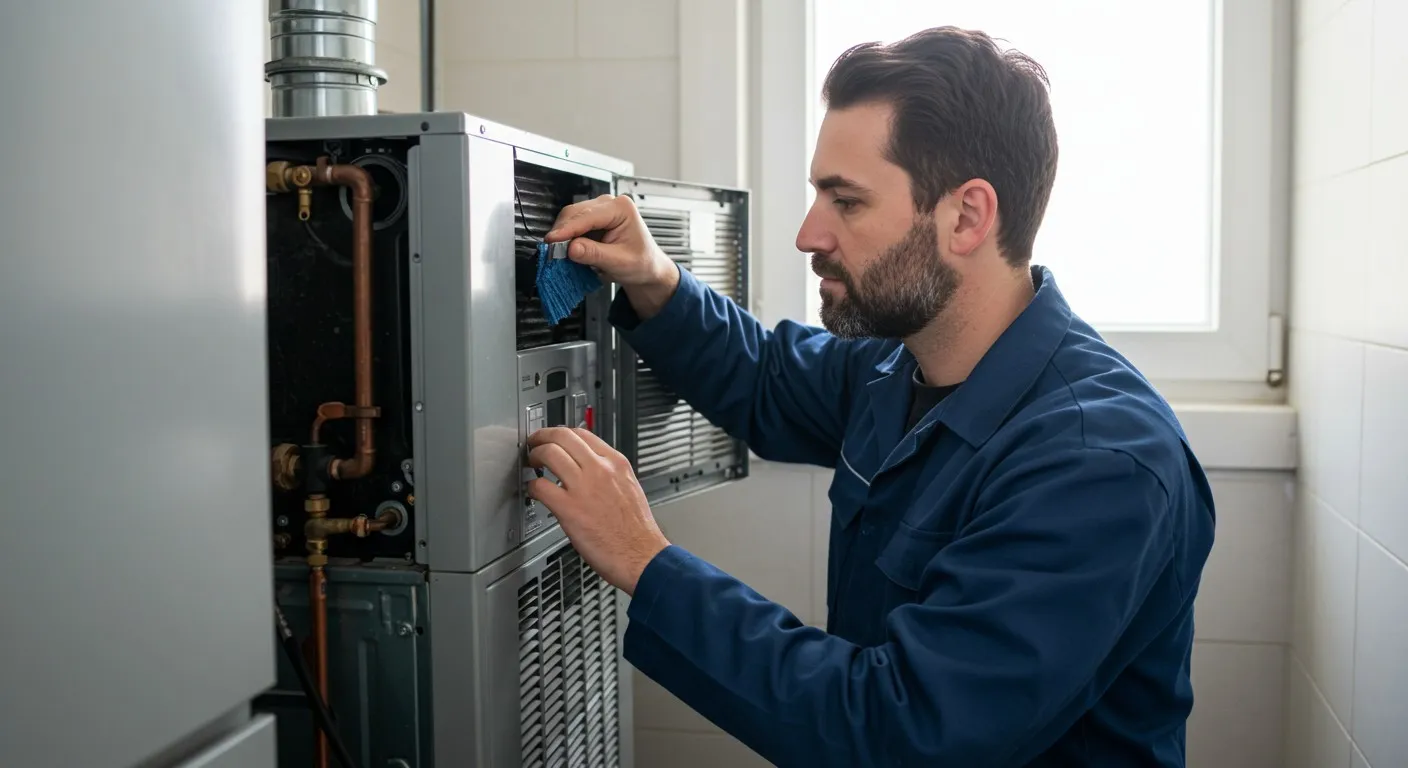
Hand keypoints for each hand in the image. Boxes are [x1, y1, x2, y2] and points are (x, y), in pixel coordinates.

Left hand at [526, 426, 669, 594]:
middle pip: (562, 436)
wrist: (642, 556)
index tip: (553, 439)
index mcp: (616, 463)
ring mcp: (584, 487)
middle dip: (542, 437)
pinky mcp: (569, 509)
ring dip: (534, 456)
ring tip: (531, 465)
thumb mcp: (629, 488)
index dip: (561, 433)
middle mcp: (600, 469)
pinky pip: (540, 486)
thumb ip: (609, 474)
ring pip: (549, 453)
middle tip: (534, 445)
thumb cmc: (637, 531)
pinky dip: (532, 486)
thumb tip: (590, 469)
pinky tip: (533, 492)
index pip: (582, 433)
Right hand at [544, 194, 679, 319]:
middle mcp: (609, 204)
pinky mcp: (592, 220)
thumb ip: (595, 254)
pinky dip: (566, 238)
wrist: (647, 268)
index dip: (567, 229)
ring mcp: (599, 210)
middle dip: (562, 232)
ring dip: (562, 235)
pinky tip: (566, 250)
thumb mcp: (620, 262)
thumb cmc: (642, 263)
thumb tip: (571, 248)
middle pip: (574, 213)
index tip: (552, 241)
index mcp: (621, 208)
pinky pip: (572, 225)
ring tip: (559, 254)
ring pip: (570, 218)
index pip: (587, 216)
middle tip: (552, 252)